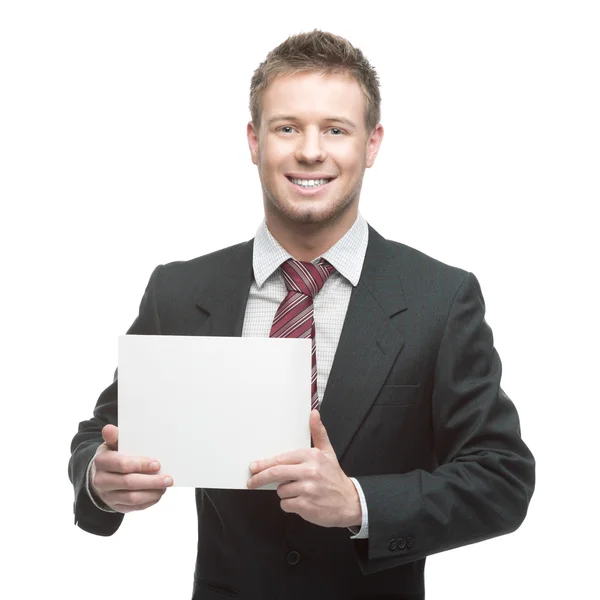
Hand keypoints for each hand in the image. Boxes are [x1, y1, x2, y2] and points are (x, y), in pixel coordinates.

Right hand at [90, 424, 172, 513]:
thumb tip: (109, 429)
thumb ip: (115, 437)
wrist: (102, 474)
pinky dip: (148, 502)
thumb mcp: (113, 444)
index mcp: (102, 462)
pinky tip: (158, 494)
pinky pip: (133, 507)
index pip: (122, 465)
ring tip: (165, 486)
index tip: (157, 463)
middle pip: (129, 483)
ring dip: (152, 493)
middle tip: (168, 478)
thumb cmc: (113, 455)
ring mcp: (108, 495)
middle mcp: (101, 480)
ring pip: (132, 498)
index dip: (141, 465)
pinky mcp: (116, 506)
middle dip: (151, 481)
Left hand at [247, 410, 360, 527]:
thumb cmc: (334, 477)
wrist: (349, 502)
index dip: (265, 464)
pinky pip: (286, 504)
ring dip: (284, 492)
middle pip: (276, 474)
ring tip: (298, 490)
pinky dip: (290, 504)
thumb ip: (318, 432)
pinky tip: (301, 500)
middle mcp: (309, 471)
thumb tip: (314, 413)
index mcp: (312, 456)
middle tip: (251, 481)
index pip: (281, 459)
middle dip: (260, 478)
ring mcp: (307, 489)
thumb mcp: (328, 452)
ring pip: (281, 490)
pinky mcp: (306, 506)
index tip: (254, 466)